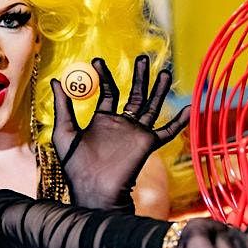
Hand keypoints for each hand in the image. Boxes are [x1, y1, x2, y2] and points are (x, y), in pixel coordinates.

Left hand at [51, 55, 189, 211]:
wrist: (93, 190)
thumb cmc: (75, 166)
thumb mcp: (64, 132)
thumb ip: (63, 106)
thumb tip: (56, 80)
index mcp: (102, 120)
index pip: (108, 91)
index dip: (104, 76)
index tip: (98, 60)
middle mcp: (121, 124)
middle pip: (135, 95)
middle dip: (140, 76)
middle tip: (144, 57)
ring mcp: (135, 133)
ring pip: (151, 106)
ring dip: (159, 90)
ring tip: (165, 71)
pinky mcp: (146, 144)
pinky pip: (166, 131)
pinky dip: (179, 121)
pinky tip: (190, 109)